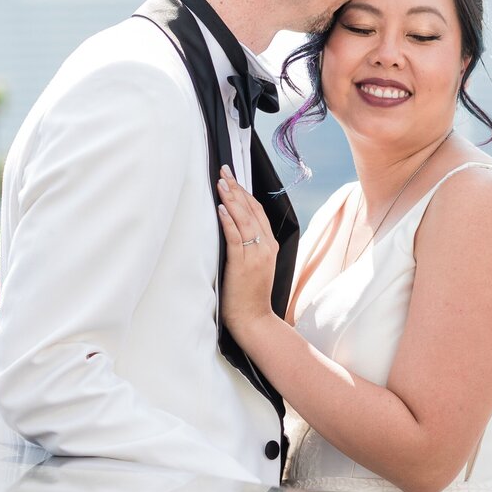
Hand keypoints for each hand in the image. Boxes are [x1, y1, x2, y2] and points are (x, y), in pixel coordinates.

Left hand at [217, 166, 277, 341]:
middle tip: (225, 171)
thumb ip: (250, 246)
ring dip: (232, 199)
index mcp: (270, 246)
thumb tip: (233, 226)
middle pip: (252, 210)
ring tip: (221, 183)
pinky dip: (229, 221)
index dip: (245, 193)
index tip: (233, 178)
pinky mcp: (243, 263)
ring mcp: (256, 254)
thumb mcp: (255, 266)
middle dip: (237, 188)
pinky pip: (236, 237)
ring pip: (244, 219)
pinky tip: (222, 208)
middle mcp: (266, 246)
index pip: (258, 211)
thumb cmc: (250, 296)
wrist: (254, 319)